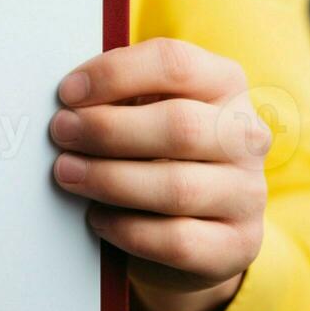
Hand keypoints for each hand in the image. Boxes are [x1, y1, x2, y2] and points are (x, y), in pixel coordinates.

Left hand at [50, 38, 271, 310]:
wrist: (200, 221)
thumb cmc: (159, 149)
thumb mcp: (147, 107)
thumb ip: (119, 95)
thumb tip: (67, 99)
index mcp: (224, 84)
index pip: (175, 65)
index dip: (114, 75)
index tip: (68, 92)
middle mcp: (246, 135)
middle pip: (179, 126)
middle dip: (107, 130)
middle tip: (61, 132)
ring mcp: (248, 193)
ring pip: (177, 187)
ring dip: (109, 179)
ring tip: (67, 173)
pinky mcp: (238, 245)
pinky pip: (177, 240)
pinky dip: (127, 229)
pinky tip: (97, 216)